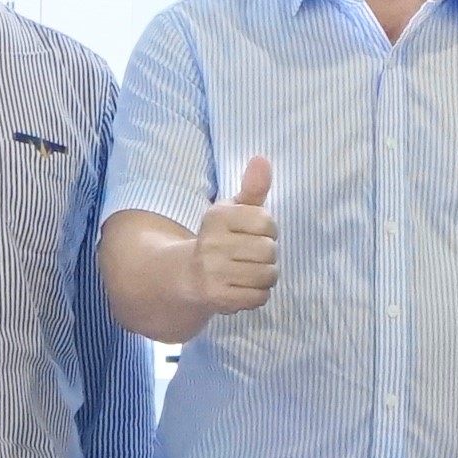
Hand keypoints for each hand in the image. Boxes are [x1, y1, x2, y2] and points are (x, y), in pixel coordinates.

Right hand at [187, 155, 279, 316]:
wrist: (188, 276)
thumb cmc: (221, 238)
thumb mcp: (234, 210)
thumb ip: (252, 187)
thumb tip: (262, 159)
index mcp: (216, 216)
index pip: (267, 221)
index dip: (269, 230)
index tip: (255, 233)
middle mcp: (211, 243)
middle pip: (269, 250)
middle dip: (268, 255)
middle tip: (252, 255)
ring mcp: (212, 272)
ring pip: (267, 275)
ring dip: (265, 275)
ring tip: (250, 271)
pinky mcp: (217, 297)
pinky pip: (259, 297)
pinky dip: (258, 294)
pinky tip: (244, 287)